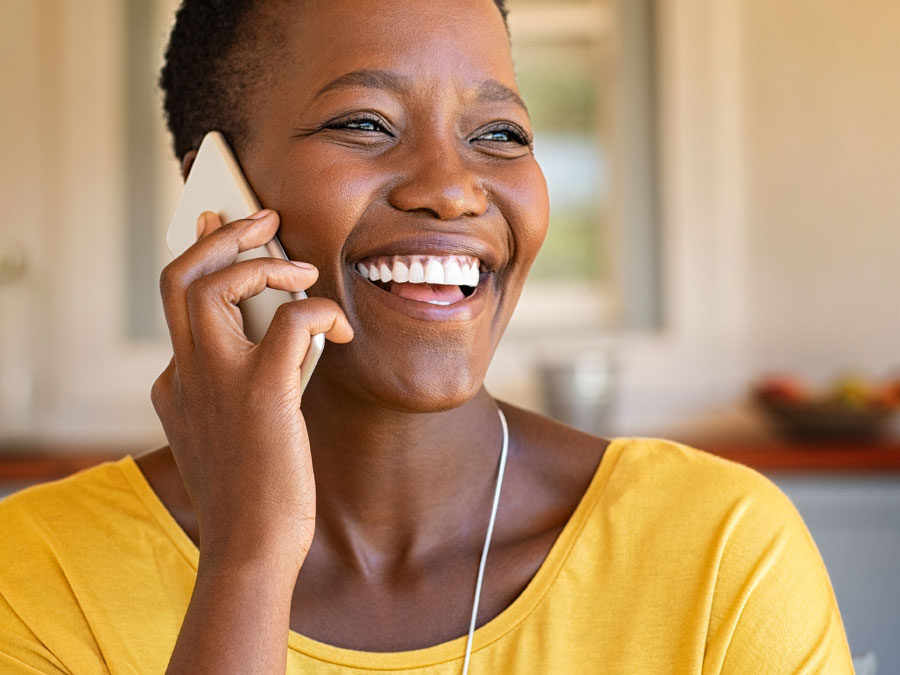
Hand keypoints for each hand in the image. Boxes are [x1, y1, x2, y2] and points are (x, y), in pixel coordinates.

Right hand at [151, 210, 352, 571]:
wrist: (251, 549)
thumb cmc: (253, 493)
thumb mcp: (229, 432)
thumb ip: (235, 384)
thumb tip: (279, 334)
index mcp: (175, 383)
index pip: (177, 301)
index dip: (200, 258)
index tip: (216, 228)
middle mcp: (184, 374)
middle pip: (180, 276)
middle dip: (220, 235)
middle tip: (261, 218)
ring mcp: (216, 381)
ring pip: (213, 284)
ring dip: (262, 262)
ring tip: (301, 269)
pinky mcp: (261, 392)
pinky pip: (288, 320)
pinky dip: (317, 310)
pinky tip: (339, 330)